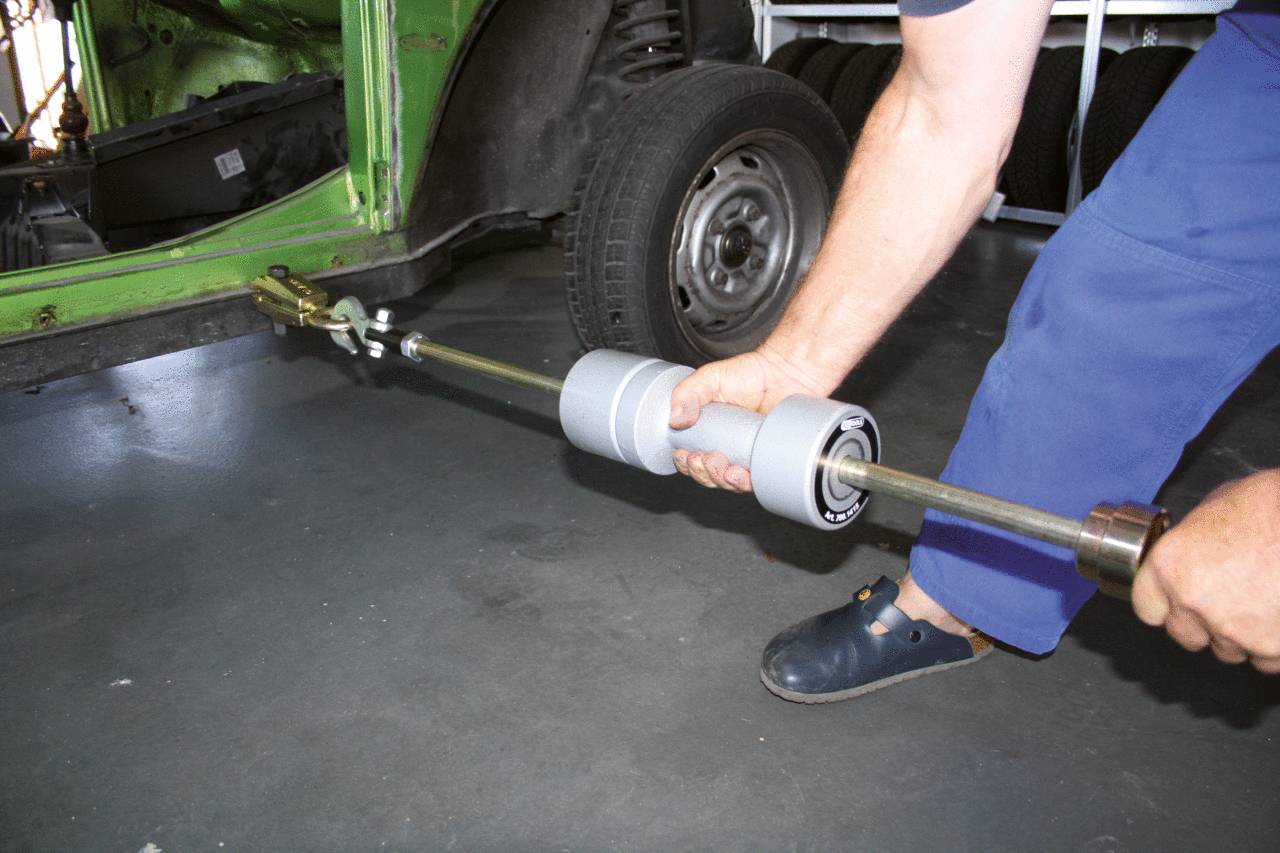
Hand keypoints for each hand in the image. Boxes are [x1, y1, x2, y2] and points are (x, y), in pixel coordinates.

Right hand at [668, 344, 837, 492]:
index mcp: (708, 432)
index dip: (686, 463)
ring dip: (720, 480)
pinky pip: (754, 481)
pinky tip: (740, 474)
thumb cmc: (750, 373)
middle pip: (707, 475)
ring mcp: (747, 455)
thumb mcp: (709, 378)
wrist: (786, 372)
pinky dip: (743, 483)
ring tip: (721, 465)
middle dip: (702, 472)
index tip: (686, 455)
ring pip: (728, 483)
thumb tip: (675, 421)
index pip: (690, 459)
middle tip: (705, 458)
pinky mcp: (767, 459)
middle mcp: (726, 446)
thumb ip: (687, 394)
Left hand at [1132, 469, 1279, 672]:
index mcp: (1170, 566)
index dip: (1164, 604)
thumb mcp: (1213, 511)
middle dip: (1202, 624)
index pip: (1147, 608)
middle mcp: (1194, 602)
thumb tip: (1191, 555)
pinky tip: (1278, 614)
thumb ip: (1192, 545)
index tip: (1176, 600)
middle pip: (1185, 635)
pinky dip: (1272, 644)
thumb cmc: (1270, 506)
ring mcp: (1234, 629)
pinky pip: (1265, 659)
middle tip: (1227, 599)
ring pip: (1227, 650)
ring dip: (1239, 634)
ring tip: (1261, 600)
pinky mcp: (1273, 647)